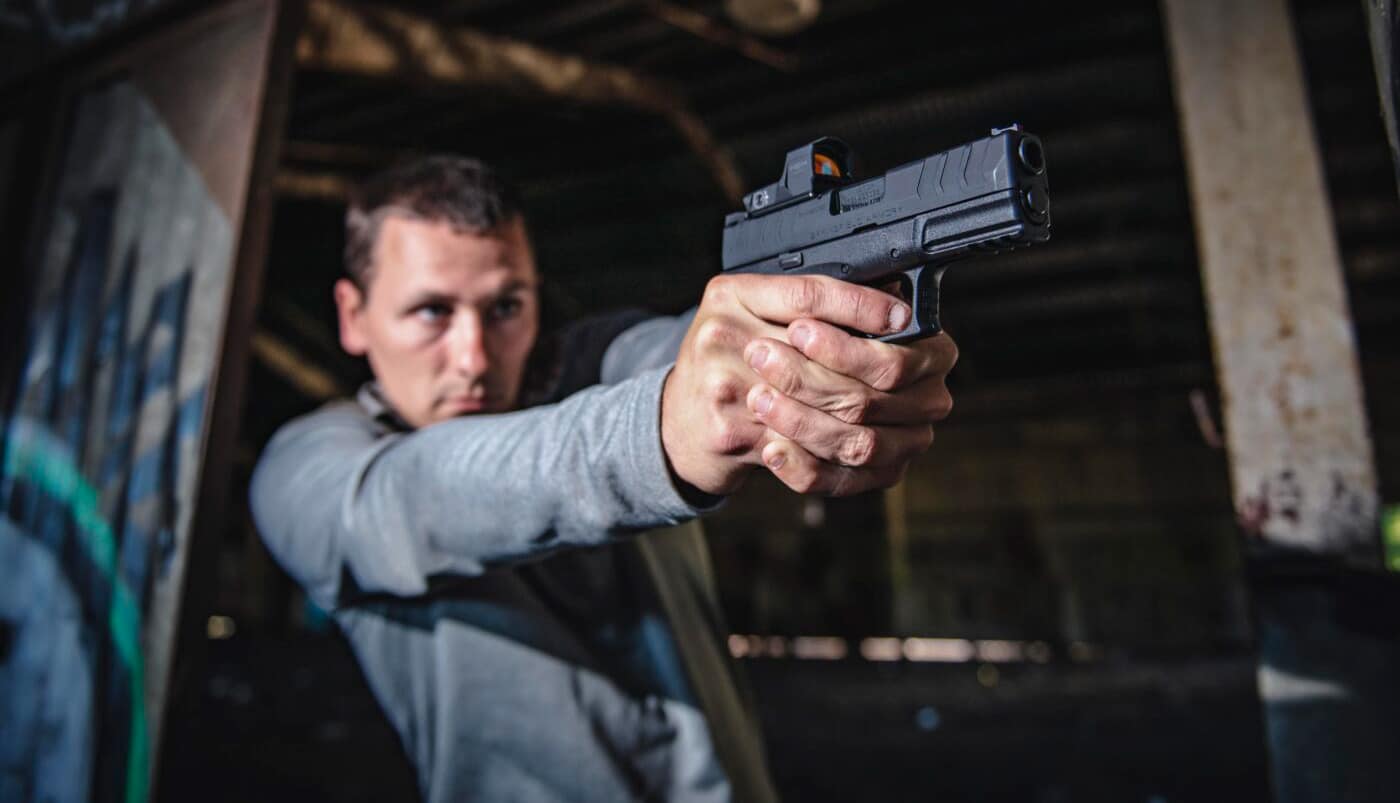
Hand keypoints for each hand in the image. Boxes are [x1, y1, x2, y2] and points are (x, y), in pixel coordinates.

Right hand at [661, 273, 911, 495]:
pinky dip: (837, 448)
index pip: (808, 295)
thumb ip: (805, 303)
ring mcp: (724, 387)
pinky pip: (800, 445)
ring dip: (862, 412)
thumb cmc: (724, 363)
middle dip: (872, 369)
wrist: (675, 421)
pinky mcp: (730, 433)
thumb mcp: (751, 313)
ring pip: (818, 405)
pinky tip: (860, 439)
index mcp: (730, 295)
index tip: (900, 316)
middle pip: (818, 354)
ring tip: (889, 407)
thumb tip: (887, 298)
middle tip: (907, 374)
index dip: (861, 306)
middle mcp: (721, 335)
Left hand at [743, 319, 957, 495]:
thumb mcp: (818, 302)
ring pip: (856, 444)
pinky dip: (802, 466)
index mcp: (932, 352)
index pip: (893, 363)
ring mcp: (905, 443)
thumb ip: (835, 301)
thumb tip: (849, 314)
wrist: (793, 374)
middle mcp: (928, 400)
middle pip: (869, 403)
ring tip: (758, 397)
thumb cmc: (812, 329)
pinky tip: (771, 447)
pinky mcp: (876, 475)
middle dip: (808, 381)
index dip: (843, 351)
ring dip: (800, 421)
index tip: (796, 330)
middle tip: (761, 357)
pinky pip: (841, 481)